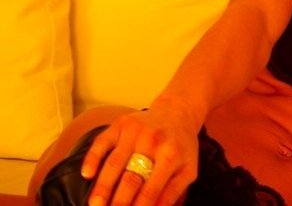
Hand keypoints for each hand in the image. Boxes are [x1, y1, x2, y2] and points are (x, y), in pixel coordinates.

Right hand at [81, 106, 199, 205]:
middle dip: (118, 202)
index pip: (151, 190)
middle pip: (130, 178)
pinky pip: (102, 142)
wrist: (177, 111)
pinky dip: (92, 158)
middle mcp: (152, 141)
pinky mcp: (121, 124)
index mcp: (171, 155)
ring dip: (102, 187)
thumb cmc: (181, 146)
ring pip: (113, 163)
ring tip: (95, 204)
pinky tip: (87, 175)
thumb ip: (173, 192)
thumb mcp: (187, 169)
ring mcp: (135, 131)